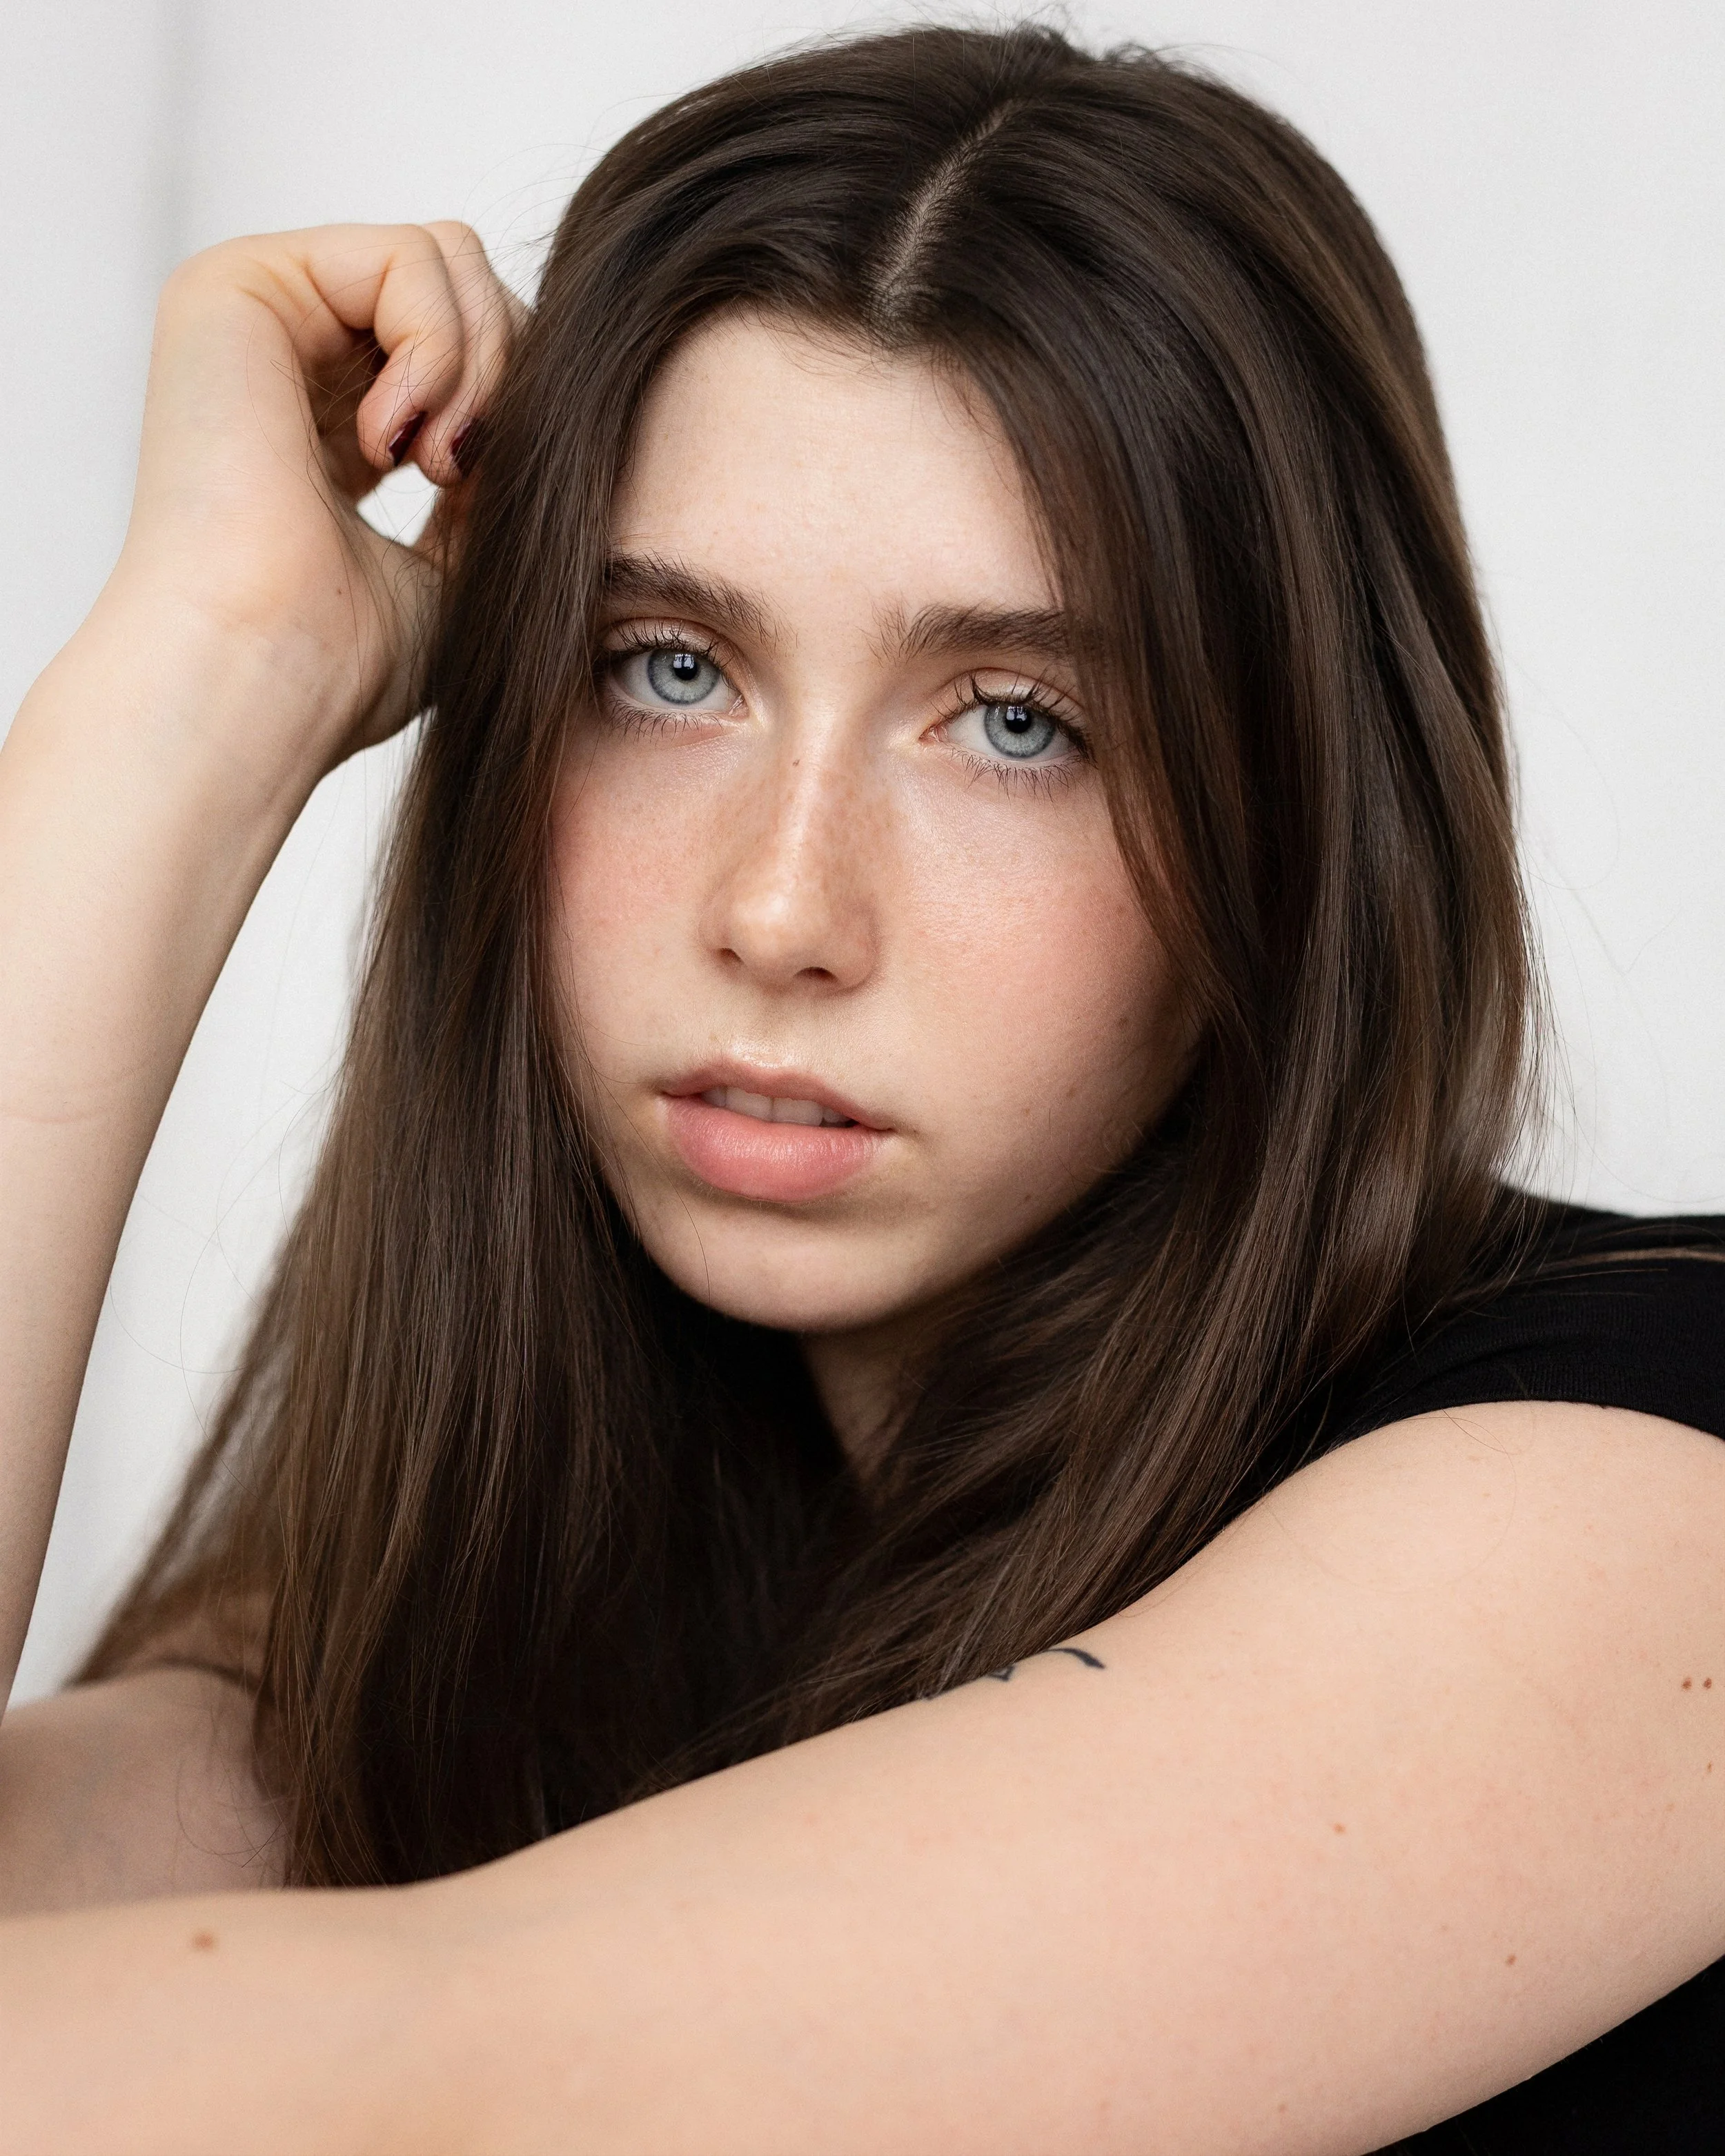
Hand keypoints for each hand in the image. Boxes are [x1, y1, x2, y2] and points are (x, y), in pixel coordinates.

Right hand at [106, 221, 520, 783]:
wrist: (264, 679)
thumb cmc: (348, 661)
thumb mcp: (463, 560)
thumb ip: (500, 468)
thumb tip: (554, 401)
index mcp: (335, 423)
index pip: (468, 350)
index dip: (513, 410)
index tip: (483, 500)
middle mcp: (291, 357)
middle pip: (466, 286)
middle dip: (505, 378)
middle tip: (464, 476)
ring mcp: (260, 315)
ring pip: (448, 259)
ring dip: (478, 368)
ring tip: (435, 464)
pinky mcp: (236, 284)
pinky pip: (409, 257)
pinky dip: (439, 349)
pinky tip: (395, 442)